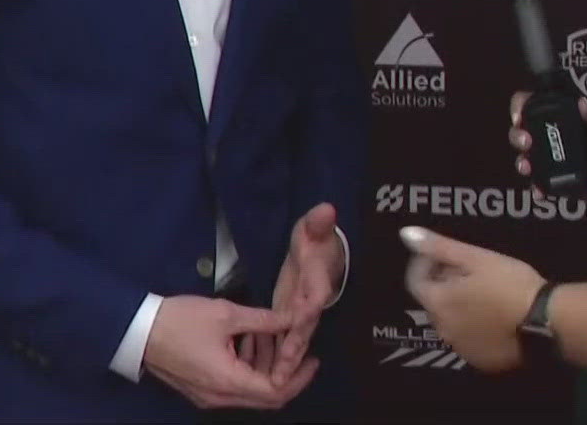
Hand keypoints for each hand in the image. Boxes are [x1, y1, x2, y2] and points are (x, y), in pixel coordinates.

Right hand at [143, 296, 317, 410]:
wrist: (136, 330)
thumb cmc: (181, 320)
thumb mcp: (226, 314)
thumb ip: (264, 320)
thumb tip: (294, 318)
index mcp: (229, 382)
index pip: (276, 392)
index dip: (299, 377)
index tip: (312, 357)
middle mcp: (221, 397)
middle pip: (266, 397)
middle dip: (285, 371)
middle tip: (296, 345)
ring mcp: (209, 396)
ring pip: (250, 390)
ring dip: (265, 365)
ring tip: (268, 333)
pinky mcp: (200, 390)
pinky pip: (234, 386)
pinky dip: (247, 366)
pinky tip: (247, 338)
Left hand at [266, 202, 344, 385]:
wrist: (324, 251)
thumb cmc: (317, 237)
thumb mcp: (314, 227)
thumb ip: (319, 222)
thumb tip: (326, 209)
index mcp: (318, 281)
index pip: (314, 299)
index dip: (306, 312)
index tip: (296, 325)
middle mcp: (313, 302)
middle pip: (304, 330)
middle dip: (293, 350)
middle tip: (281, 369)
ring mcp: (303, 313)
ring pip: (294, 340)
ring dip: (283, 358)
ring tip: (270, 376)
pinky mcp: (293, 318)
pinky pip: (284, 339)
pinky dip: (275, 353)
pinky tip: (260, 364)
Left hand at [400, 225, 544, 373]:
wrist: (545, 322)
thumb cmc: (509, 284)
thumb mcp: (476, 258)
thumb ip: (440, 246)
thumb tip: (406, 234)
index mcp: (438, 303)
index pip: (415, 281)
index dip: (425, 263)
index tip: (442, 253)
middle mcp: (443, 330)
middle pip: (434, 302)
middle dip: (444, 284)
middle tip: (469, 270)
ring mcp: (462, 349)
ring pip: (451, 322)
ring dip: (459, 307)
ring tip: (485, 292)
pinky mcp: (482, 362)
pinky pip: (469, 340)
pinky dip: (474, 327)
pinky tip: (495, 316)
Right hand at [509, 91, 586, 205]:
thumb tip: (583, 104)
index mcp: (558, 117)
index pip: (528, 104)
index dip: (518, 106)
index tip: (520, 115)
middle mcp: (546, 136)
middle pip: (518, 131)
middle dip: (517, 136)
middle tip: (527, 142)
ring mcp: (545, 160)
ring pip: (522, 157)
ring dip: (521, 162)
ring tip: (527, 167)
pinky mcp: (549, 181)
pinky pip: (536, 184)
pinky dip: (535, 187)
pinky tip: (539, 191)